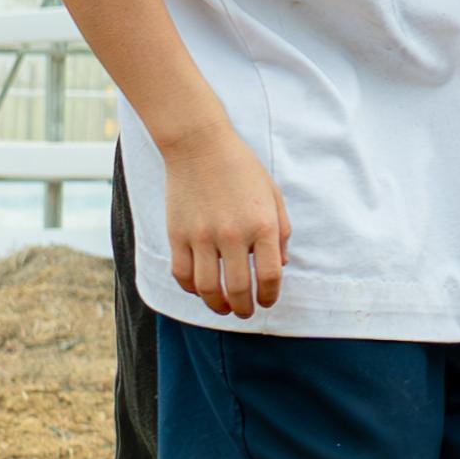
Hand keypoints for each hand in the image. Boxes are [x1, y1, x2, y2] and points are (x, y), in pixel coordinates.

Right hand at [159, 120, 289, 317]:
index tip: (268, 301)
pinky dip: (191, 289)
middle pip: (238, 289)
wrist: (200, 146)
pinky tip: (200, 289)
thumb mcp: (273, 196)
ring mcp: (202, 236)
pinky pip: (182, 274)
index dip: (271, 296)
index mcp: (262, 225)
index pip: (270, 276)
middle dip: (244, 309)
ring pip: (207, 288)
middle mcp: (233, 234)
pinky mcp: (178, 234)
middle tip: (245, 313)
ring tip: (223, 308)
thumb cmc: (242, 169)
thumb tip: (280, 266)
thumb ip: (281, 232)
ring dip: (217, 306)